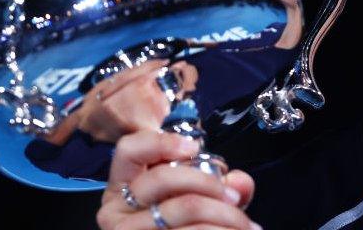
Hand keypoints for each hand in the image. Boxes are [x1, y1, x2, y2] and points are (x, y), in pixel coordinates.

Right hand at [96, 129, 259, 229]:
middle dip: (209, 183)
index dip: (161, 142)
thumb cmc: (182, 228)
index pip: (129, 149)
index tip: (193, 147)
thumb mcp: (195, 199)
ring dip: (225, 215)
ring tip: (245, 224)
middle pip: (163, 177)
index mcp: (123, 188)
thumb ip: (220, 185)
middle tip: (235, 197)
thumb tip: (240, 181)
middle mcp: (116, 210)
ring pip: (184, 207)